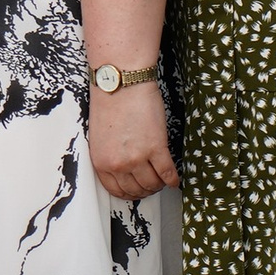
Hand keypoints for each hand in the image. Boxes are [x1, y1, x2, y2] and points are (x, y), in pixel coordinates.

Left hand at [89, 84, 179, 200]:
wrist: (121, 81)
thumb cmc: (110, 100)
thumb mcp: (101, 135)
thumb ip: (110, 155)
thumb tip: (123, 169)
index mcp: (101, 160)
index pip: (115, 190)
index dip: (128, 193)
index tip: (136, 191)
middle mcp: (117, 163)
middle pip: (135, 190)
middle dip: (145, 190)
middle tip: (151, 185)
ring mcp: (137, 157)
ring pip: (152, 184)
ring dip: (159, 184)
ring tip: (162, 179)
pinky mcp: (156, 148)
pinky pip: (167, 173)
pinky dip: (172, 179)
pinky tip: (174, 179)